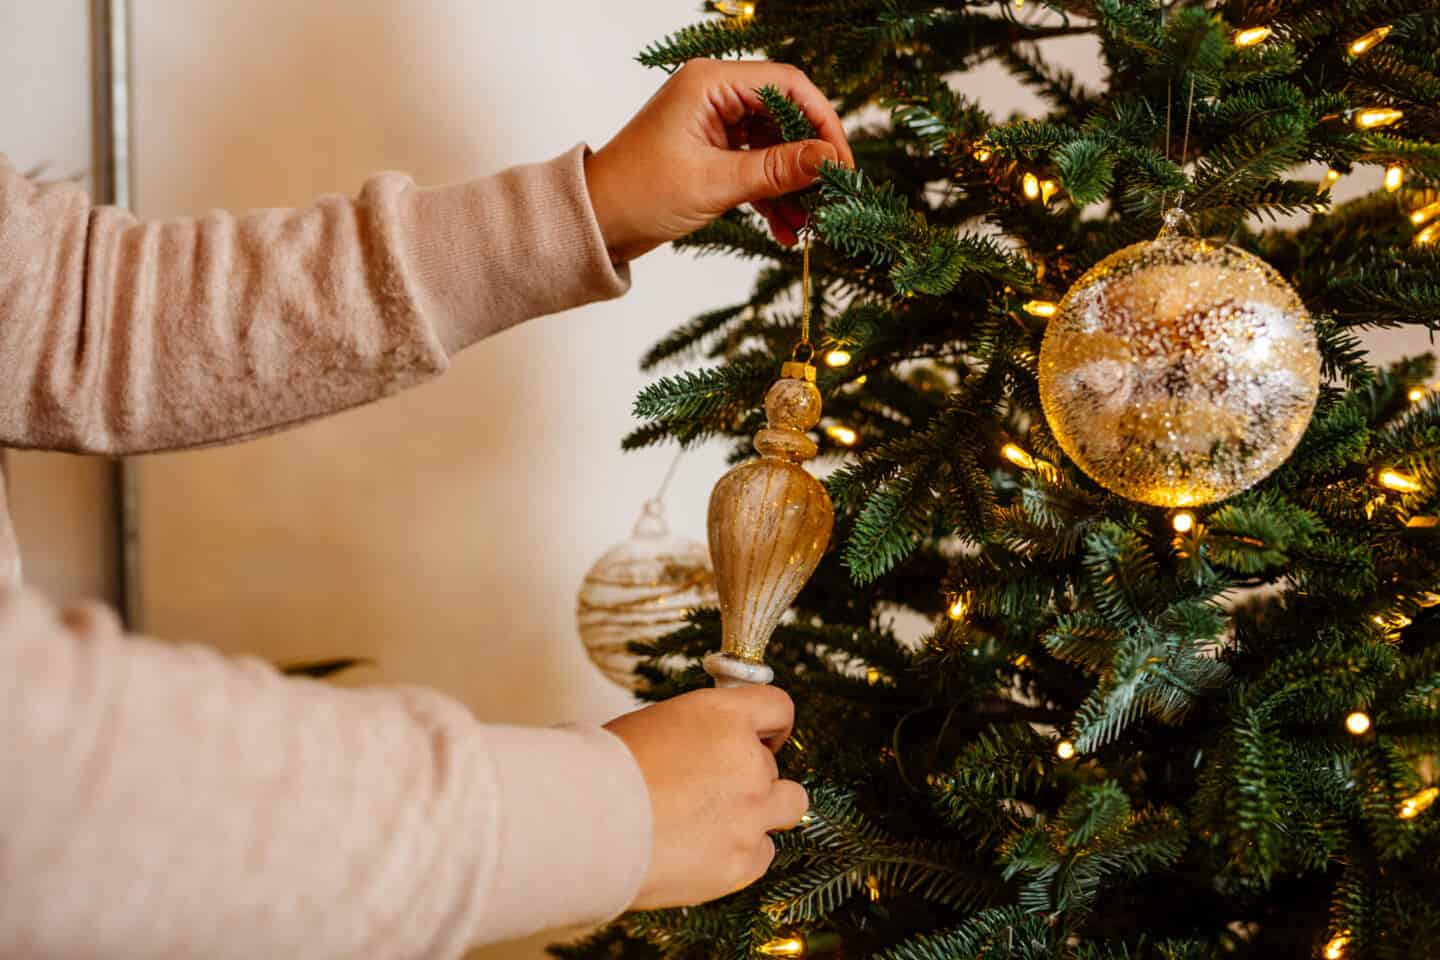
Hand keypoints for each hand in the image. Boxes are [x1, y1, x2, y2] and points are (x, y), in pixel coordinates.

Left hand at [584, 59, 854, 261]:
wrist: (593, 225)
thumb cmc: (638, 195)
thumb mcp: (715, 183)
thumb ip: (776, 170)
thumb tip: (830, 161)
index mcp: (709, 83)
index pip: (786, 86)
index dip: (822, 122)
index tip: (842, 164)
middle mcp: (714, 96)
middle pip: (785, 116)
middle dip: (809, 161)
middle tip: (832, 198)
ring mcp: (713, 126)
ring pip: (774, 147)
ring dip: (793, 187)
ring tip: (809, 224)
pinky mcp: (712, 154)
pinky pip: (756, 169)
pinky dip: (772, 198)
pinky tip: (786, 231)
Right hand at [603, 685, 807, 908]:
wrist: (582, 825)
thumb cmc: (601, 772)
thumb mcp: (654, 725)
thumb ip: (697, 733)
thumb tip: (705, 746)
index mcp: (723, 716)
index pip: (778, 707)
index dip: (772, 725)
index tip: (764, 737)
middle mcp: (748, 760)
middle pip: (775, 766)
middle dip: (749, 777)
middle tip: (709, 792)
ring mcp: (751, 813)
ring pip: (789, 807)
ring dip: (762, 813)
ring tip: (718, 823)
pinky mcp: (743, 861)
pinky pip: (763, 854)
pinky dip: (740, 854)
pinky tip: (702, 853)